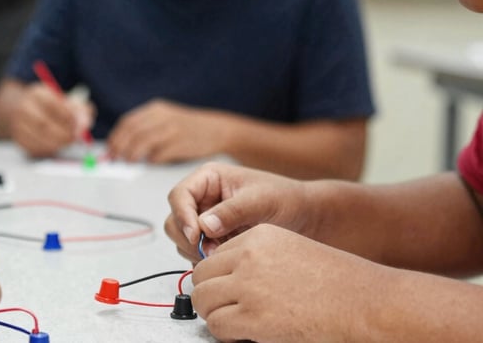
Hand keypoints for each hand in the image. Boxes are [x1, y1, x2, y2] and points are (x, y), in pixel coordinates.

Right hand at [10, 83, 92, 157]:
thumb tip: (85, 123)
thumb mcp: (64, 100)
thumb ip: (78, 109)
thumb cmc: (48, 106)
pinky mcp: (19, 139)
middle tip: (76, 137)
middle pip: (44, 123)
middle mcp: (24, 107)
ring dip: (58, 142)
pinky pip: (35, 148)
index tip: (81, 124)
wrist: (20, 110)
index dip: (69, 116)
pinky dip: (49, 149)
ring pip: (39, 137)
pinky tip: (57, 145)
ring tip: (68, 141)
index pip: (53, 104)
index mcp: (37, 93)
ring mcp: (18, 124)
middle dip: (64, 133)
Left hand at [107, 99, 233, 163]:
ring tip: (128, 162)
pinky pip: (159, 154)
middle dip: (120, 147)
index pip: (128, 122)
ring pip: (142, 142)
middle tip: (114, 158)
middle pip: (132, 132)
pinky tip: (149, 163)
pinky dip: (151, 160)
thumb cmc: (188, 128)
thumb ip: (146, 128)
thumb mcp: (166, 119)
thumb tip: (121, 144)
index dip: (116, 136)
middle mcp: (163, 117)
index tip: (110, 148)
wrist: (218, 130)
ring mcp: (172, 130)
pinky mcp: (181, 144)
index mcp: (156, 109)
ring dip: (132, 155)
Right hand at [164, 162, 311, 262]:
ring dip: (196, 250)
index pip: (179, 195)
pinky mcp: (212, 238)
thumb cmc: (285, 199)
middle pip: (174, 218)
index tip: (195, 236)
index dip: (182, 216)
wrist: (305, 217)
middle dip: (187, 237)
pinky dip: (203, 258)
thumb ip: (231, 211)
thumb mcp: (260, 201)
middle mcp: (202, 198)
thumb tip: (204, 225)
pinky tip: (224, 258)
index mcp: (209, 179)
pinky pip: (194, 251)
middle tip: (210, 251)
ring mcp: (205, 219)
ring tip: (223, 253)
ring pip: (181, 237)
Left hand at [191, 224, 390, 342]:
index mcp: (258, 236)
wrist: (368, 303)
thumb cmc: (338, 282)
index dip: (218, 279)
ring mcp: (249, 286)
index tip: (227, 292)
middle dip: (210, 296)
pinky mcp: (253, 317)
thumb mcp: (292, 251)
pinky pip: (217, 326)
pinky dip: (226, 335)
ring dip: (215, 316)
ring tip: (236, 324)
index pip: (213, 256)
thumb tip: (227, 278)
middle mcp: (248, 256)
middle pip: (201, 277)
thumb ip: (257, 259)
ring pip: (203, 301)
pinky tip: (246, 335)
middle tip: (225, 311)